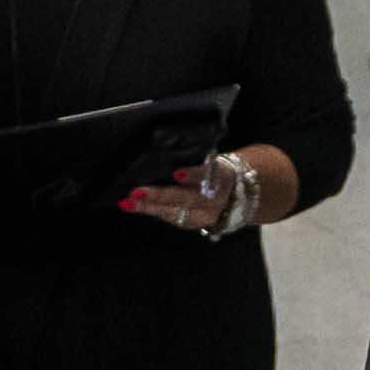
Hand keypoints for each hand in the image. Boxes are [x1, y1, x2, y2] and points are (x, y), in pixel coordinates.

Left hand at [115, 153, 250, 236]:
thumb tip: (164, 147)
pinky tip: (133, 206)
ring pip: (176, 212)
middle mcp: (216, 198)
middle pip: (187, 198)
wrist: (241, 193)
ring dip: (149, 207)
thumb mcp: (216, 160)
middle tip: (137, 192)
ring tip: (128, 202)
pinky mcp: (196, 223)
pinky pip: (172, 218)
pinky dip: (152, 211)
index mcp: (224, 176)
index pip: (209, 175)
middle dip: (160, 196)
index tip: (177, 173)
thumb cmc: (219, 170)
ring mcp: (206, 214)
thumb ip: (198, 160)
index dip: (193, 175)